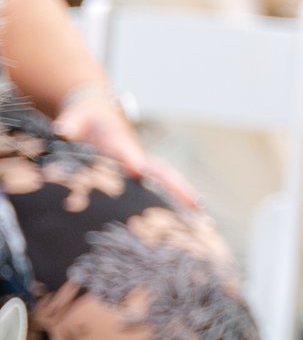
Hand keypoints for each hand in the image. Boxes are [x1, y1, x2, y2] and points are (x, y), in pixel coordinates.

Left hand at [54, 84, 202, 214]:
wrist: (98, 114)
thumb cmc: (85, 118)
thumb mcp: (76, 118)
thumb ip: (70, 125)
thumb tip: (61, 133)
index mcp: (120, 142)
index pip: (129, 152)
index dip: (133, 161)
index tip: (139, 171)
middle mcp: (137, 157)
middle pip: (162, 172)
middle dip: (178, 187)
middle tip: (198, 205)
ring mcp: (142, 168)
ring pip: (167, 184)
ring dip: (184, 200)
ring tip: (204, 221)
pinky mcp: (141, 177)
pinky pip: (160, 192)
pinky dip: (175, 206)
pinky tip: (190, 225)